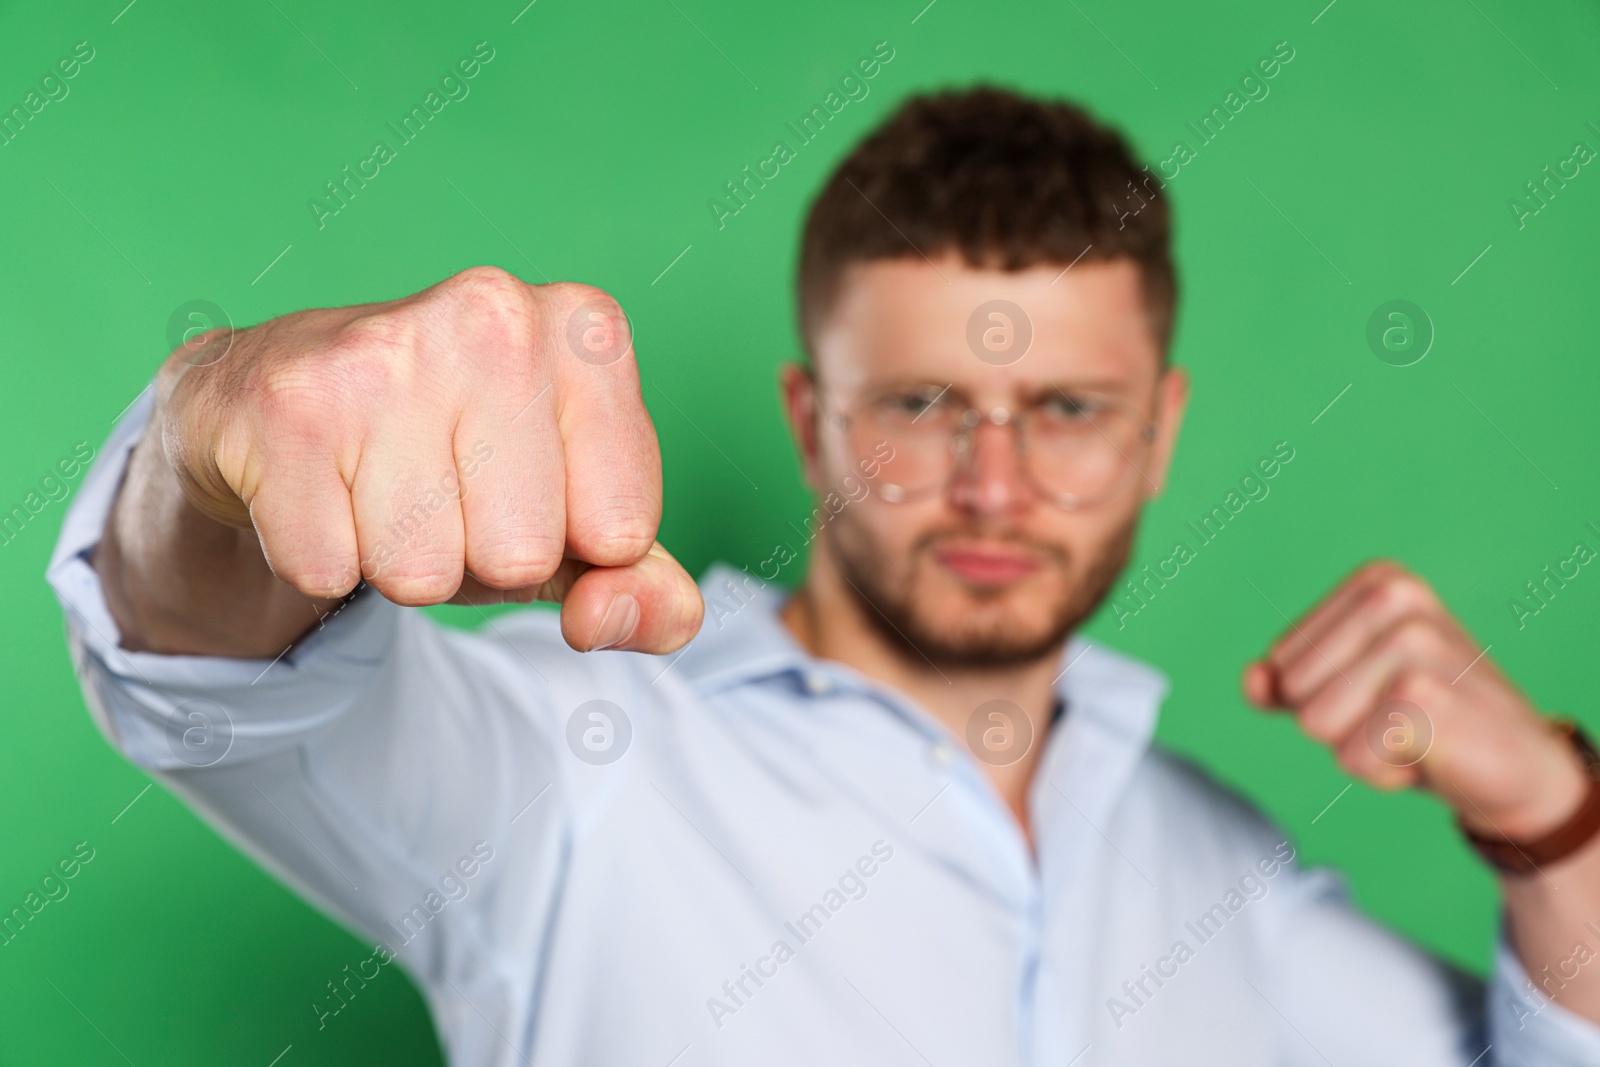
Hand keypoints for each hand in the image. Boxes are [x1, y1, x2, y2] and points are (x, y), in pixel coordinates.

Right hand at [155, 266, 703, 653]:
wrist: (272, 400)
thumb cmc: (454, 461)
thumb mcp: (582, 525)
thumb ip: (648, 592)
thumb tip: (600, 621)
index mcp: (587, 332)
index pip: (622, 531)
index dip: (572, 544)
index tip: (529, 489)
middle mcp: (496, 316)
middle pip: (522, 555)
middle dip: (480, 559)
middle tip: (441, 490)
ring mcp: (387, 351)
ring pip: (421, 573)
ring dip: (399, 562)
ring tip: (382, 486)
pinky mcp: (288, 404)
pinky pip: (329, 571)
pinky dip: (322, 558)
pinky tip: (321, 487)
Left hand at [1243, 560, 1585, 841]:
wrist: (1516, 768)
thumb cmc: (1426, 724)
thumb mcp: (1349, 695)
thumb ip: (1286, 685)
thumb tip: (1252, 679)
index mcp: (1375, 581)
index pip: (1282, 661)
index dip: (1321, 697)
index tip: (1381, 697)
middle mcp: (1394, 596)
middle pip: (1294, 690)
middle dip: (1338, 725)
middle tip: (1401, 720)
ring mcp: (1412, 640)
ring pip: (1317, 724)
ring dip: (1361, 750)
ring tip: (1414, 735)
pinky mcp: (1424, 694)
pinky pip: (1351, 757)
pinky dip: (1383, 774)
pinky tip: (1428, 756)